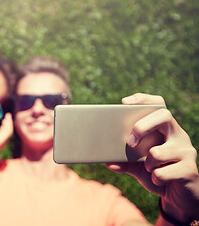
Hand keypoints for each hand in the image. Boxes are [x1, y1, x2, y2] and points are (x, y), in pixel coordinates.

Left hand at [106, 93, 198, 220]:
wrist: (180, 197)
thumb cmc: (157, 174)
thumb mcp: (138, 167)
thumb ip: (124, 162)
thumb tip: (107, 161)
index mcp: (166, 130)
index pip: (159, 105)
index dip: (143, 99)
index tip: (125, 102)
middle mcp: (179, 136)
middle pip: (163, 116)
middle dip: (141, 127)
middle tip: (130, 143)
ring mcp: (187, 152)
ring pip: (157, 152)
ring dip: (147, 165)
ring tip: (151, 170)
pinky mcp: (190, 170)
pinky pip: (161, 173)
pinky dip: (155, 179)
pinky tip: (161, 181)